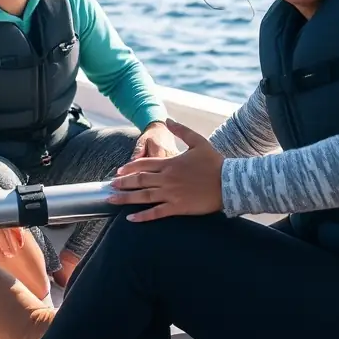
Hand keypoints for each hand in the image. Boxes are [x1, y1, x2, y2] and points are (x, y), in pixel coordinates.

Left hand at [109, 118, 223, 222]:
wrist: (229, 182)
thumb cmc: (215, 162)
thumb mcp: (198, 141)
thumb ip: (181, 130)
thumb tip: (167, 119)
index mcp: (170, 163)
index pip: (143, 164)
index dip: (129, 168)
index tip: (118, 172)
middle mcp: (167, 178)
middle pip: (139, 180)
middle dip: (122, 183)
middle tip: (109, 186)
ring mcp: (171, 193)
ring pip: (143, 196)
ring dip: (126, 198)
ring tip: (112, 200)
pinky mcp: (178, 207)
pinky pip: (156, 213)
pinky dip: (143, 216)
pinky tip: (131, 218)